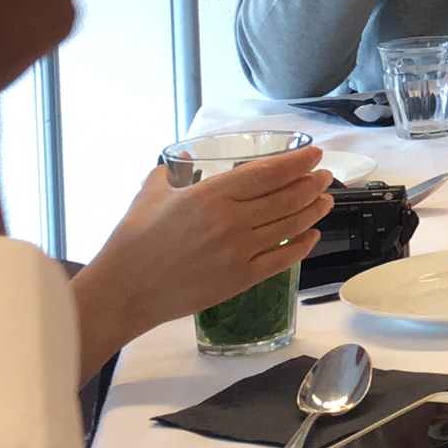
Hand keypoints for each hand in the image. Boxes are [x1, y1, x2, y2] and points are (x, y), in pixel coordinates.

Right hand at [70, 146, 334, 377]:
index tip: (315, 154)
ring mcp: (238, 252)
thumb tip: (185, 157)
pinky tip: (311, 235)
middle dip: (312, 183)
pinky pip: (282, 258)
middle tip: (325, 176)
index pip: (268, 173)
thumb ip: (172, 172)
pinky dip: (302, 244)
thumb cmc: (131, 244)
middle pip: (287, 197)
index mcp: (210, 195)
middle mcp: (230, 221)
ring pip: (290, 225)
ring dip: (313, 210)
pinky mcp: (240, 279)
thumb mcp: (150, 195)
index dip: (297, 162)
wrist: (122, 293)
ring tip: (325, 200)